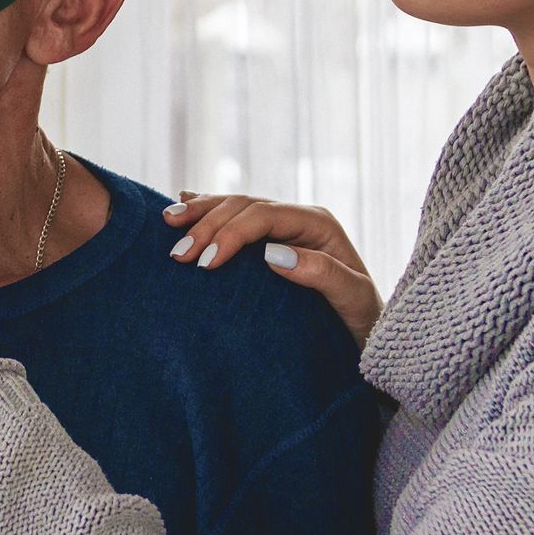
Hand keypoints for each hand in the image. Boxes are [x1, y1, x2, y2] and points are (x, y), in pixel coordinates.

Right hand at [164, 191, 382, 346]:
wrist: (367, 331)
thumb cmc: (363, 319)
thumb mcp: (353, 300)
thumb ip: (322, 274)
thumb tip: (274, 254)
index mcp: (317, 223)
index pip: (263, 215)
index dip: (230, 233)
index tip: (205, 264)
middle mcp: (298, 218)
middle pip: (243, 206)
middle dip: (206, 226)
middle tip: (177, 255)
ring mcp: (283, 226)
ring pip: (233, 206)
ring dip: (199, 213)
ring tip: (167, 222)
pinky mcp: (269, 239)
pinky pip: (233, 217)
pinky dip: (206, 211)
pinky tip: (183, 203)